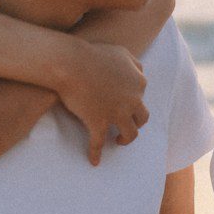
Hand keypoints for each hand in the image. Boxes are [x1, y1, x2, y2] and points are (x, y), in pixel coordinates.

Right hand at [54, 42, 148, 165]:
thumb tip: (141, 74)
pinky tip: (94, 161)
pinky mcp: (98, 123)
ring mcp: (117, 113)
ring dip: (125, 139)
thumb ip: (134, 63)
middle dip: (136, 123)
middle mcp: (132, 100)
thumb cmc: (93, 54)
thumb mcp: (121, 52)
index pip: (141, 95)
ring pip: (129, 134)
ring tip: (118, 142)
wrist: (72, 63)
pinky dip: (95, 154)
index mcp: (138, 82)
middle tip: (126, 125)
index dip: (133, 101)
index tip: (124, 104)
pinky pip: (98, 144)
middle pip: (141, 118)